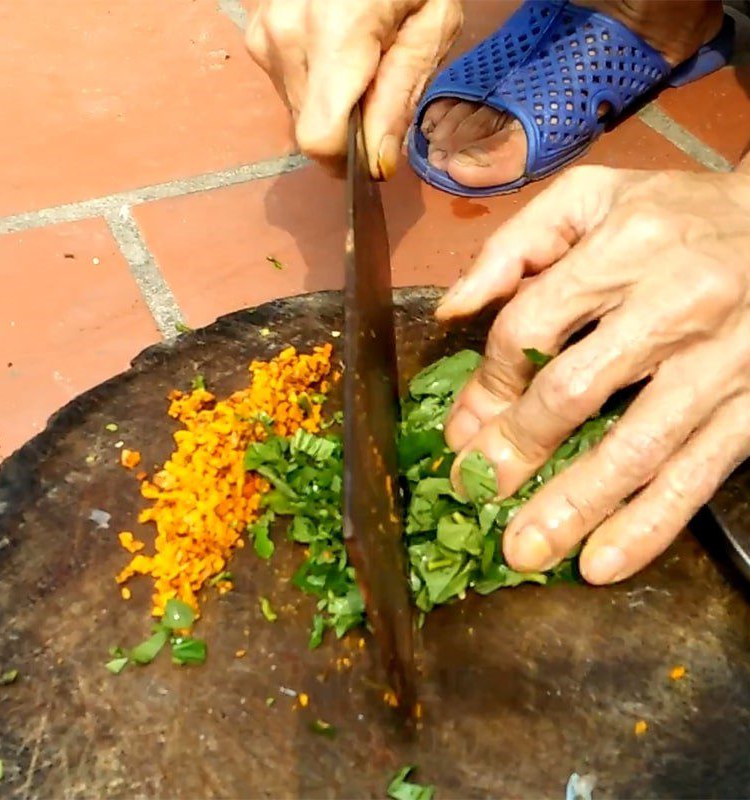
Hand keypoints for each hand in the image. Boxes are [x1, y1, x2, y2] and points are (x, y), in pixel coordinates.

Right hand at [245, 0, 462, 177]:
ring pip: (297, 112)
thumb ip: (400, 97)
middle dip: (346, 129)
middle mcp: (285, 36)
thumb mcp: (431, 23)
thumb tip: (377, 164)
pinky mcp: (256, 33)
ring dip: (331, 106)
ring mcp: (263, 33)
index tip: (374, 151)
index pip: (319, 138)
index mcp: (333, 33)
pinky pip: (288, 88)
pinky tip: (338, 49)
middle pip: (308, 130)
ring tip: (360, 57)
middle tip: (379, 83)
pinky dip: (316, 85)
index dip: (348, 158)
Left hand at [438, 165, 749, 584]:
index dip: (487, 386)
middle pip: (574, 391)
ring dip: (574, 506)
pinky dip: (649, 525)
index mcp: (623, 247)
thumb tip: (451, 309)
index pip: (529, 328)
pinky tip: (604, 563)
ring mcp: (719, 361)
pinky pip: (697, 473)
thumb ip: (515, 245)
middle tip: (473, 492)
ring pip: (636, 446)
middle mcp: (674, 304)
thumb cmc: (677, 215)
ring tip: (524, 552)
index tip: (461, 430)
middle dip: (515, 450)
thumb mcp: (593, 198)